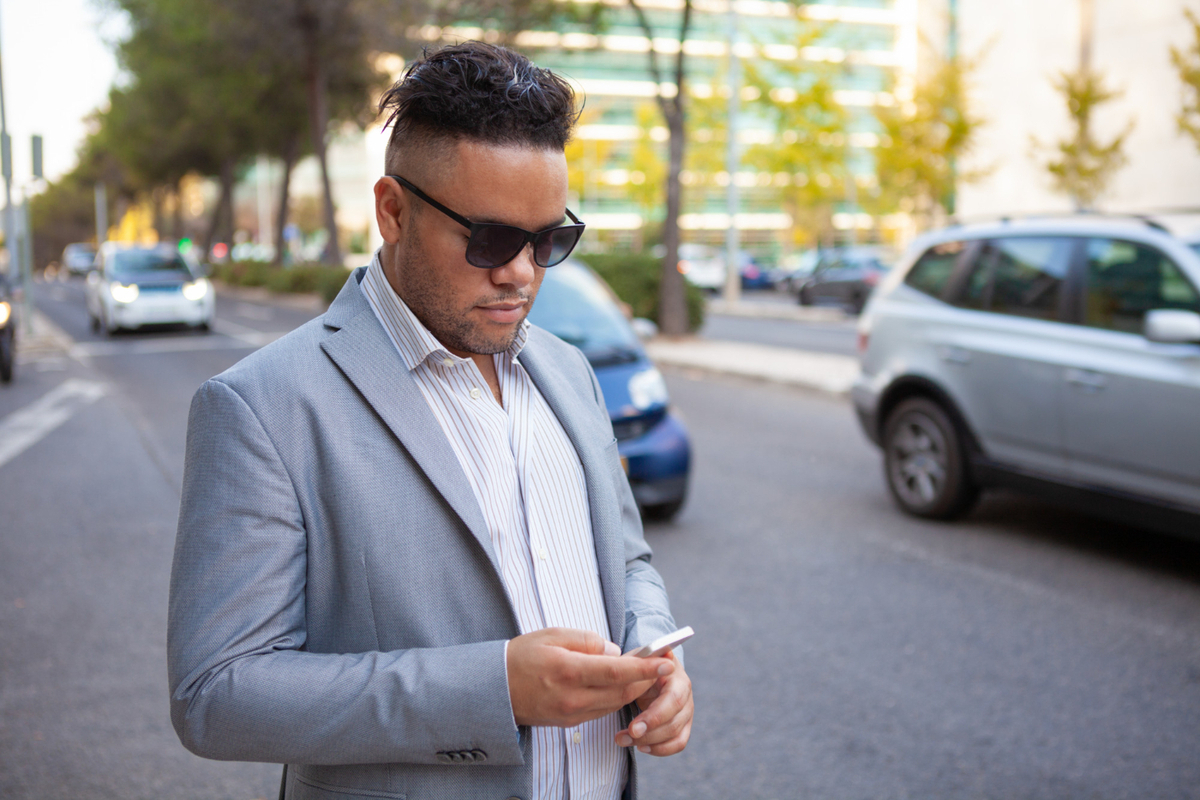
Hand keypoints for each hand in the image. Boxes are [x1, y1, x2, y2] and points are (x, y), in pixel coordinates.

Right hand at [507, 628, 673, 727]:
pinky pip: (602, 710)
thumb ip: (588, 641)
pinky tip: (617, 683)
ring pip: (615, 703)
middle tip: (659, 663)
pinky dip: (615, 696)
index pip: (617, 671)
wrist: (494, 689)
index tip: (666, 662)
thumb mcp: (553, 635)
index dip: (645, 668)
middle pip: (622, 691)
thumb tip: (613, 652)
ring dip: (631, 688)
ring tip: (641, 671)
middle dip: (645, 679)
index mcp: (569, 671)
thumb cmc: (523, 655)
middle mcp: (574, 697)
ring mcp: (572, 713)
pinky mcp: (571, 722)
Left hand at [614, 650, 691, 755]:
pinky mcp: (684, 725)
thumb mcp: (640, 660)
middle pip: (674, 723)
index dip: (654, 717)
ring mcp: (687, 712)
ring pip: (675, 736)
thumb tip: (664, 650)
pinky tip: (640, 747)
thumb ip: (647, 660)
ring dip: (649, 743)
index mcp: (677, 678)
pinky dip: (660, 749)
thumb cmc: (641, 665)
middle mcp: (686, 696)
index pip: (672, 701)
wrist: (649, 671)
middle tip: (621, 738)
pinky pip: (678, 743)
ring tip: (623, 740)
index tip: (632, 728)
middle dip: (647, 734)